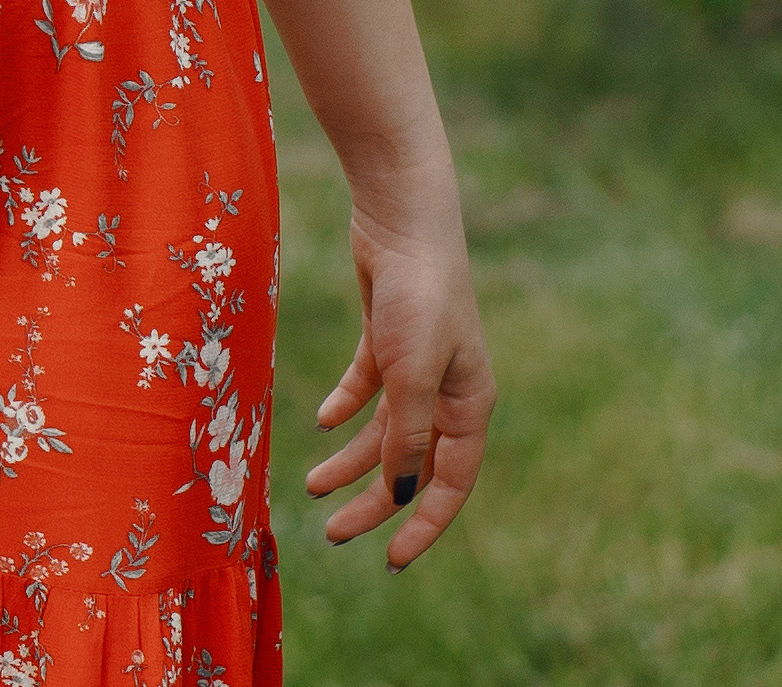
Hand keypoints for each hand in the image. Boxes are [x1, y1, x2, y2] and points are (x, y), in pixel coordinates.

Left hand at [298, 198, 495, 567]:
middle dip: (374, 500)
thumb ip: (406, 434)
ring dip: (350, 459)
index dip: (423, 524)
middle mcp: (448, 392)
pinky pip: (367, 387)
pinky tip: (320, 423)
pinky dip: (345, 406)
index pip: (449, 482)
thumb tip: (402, 492)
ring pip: (384, 430)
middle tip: (332, 533)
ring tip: (310, 487)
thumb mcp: (410, 373)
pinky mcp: (388, 337)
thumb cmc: (419, 297)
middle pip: (411, 463)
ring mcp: (418, 364)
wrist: (403, 221)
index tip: (391, 560)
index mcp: (470, 406)